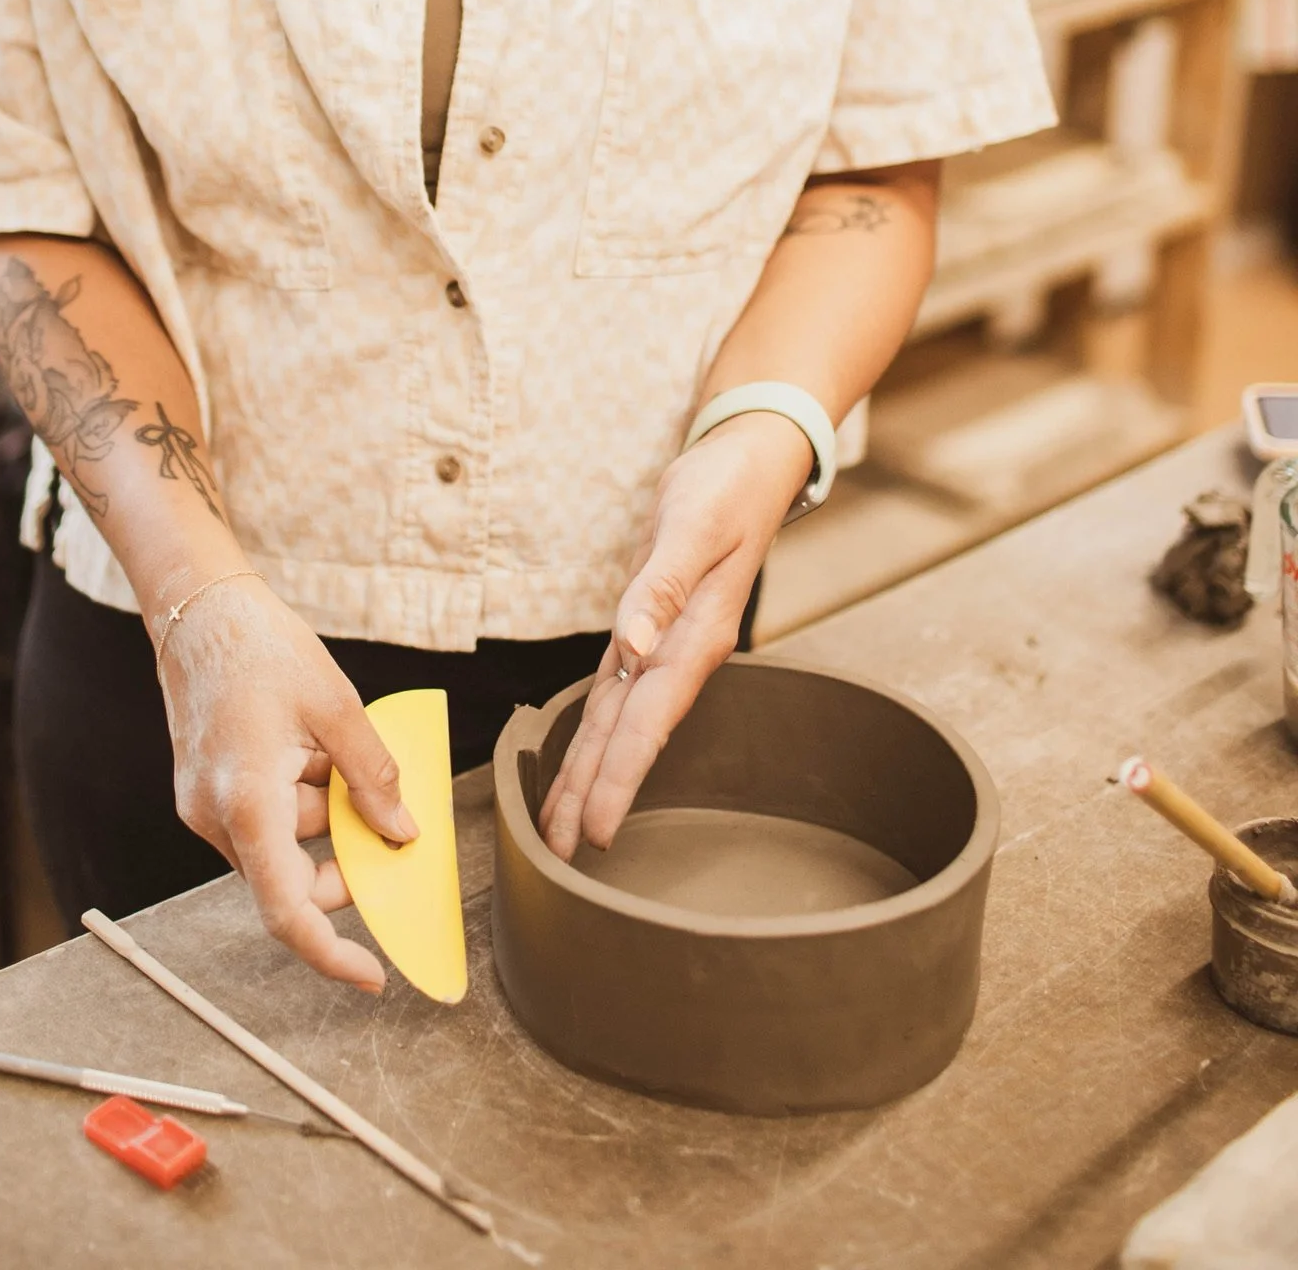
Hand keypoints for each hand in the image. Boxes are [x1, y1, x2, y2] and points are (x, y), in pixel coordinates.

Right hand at [157, 574, 416, 989]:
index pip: (288, 910)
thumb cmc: (262, 648)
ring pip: (282, 845)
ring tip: (333, 746)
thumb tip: (401, 832)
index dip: (331, 953)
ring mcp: (204, 807)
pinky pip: (265, 820)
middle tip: (387, 820)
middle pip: (291, 879)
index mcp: (247, 803)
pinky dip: (298, 798)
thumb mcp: (336, 706)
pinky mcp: (204, 792)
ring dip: (322, 815)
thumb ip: (371, 777)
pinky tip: (308, 748)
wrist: (198, 609)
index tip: (372, 975)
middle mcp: (215, 817)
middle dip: (342, 860)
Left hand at [538, 413, 812, 860]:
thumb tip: (631, 645)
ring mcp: (668, 639)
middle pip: (629, 734)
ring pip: (622, 716)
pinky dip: (602, 725)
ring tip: (564, 821)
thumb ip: (662, 588)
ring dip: (593, 768)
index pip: (648, 721)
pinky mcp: (655, 621)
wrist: (749, 459)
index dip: (619, 778)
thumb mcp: (695, 525)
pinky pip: (622, 687)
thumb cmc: (727, 487)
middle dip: (595, 792)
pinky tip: (589, 751)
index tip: (595, 831)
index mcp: (694, 636)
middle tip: (561, 851)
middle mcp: (679, 649)